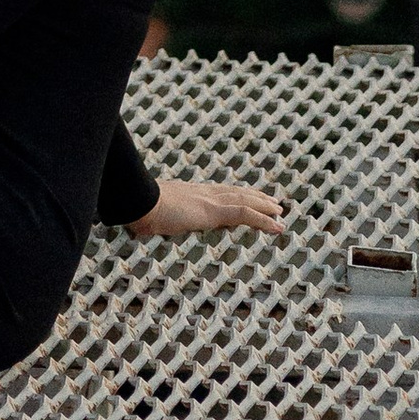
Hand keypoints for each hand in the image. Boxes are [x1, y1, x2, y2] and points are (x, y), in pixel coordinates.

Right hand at [129, 177, 285, 239]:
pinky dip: (263, 220)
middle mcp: (205, 193)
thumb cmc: (141, 209)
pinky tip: (277, 226)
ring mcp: (211, 201)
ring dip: (265, 207)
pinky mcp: (214, 212)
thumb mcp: (155, 215)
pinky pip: (245, 214)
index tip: (249, 198)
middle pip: (237, 193)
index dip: (238, 194)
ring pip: (245, 201)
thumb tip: (148, 226)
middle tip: (273, 203)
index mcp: (193, 194)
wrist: (139, 202)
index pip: (222, 192)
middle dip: (257, 198)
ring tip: (279, 212)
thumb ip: (160, 219)